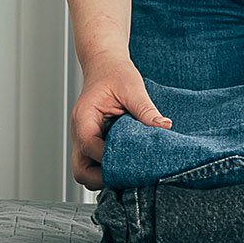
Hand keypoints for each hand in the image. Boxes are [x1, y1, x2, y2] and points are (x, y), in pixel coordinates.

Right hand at [70, 55, 170, 189]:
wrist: (105, 64)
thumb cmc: (114, 73)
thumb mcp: (133, 88)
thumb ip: (146, 110)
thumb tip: (164, 127)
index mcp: (84, 117)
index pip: (89, 147)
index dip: (109, 160)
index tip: (131, 163)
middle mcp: (79, 131)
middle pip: (80, 170)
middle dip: (102, 178)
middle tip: (128, 177)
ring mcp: (83, 139)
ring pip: (84, 171)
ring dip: (103, 176)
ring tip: (129, 172)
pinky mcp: (92, 142)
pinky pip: (93, 164)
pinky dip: (106, 169)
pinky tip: (126, 164)